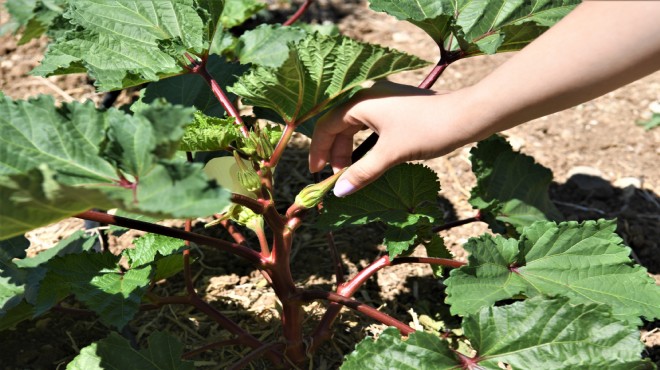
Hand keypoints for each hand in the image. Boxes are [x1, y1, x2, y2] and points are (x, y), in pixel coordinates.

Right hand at [309, 81, 478, 196]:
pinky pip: (371, 126)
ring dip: (351, 150)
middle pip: (340, 125)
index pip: (327, 125)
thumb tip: (339, 192)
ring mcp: (384, 100)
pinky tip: (370, 159)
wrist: (467, 115)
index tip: (317, 172)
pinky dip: (366, 144)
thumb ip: (362, 172)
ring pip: (356, 126)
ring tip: (352, 172)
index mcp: (360, 101)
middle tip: (338, 178)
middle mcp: (368, 96)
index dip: (319, 150)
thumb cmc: (427, 129)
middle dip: (336, 152)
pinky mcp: (397, 108)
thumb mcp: (390, 153)